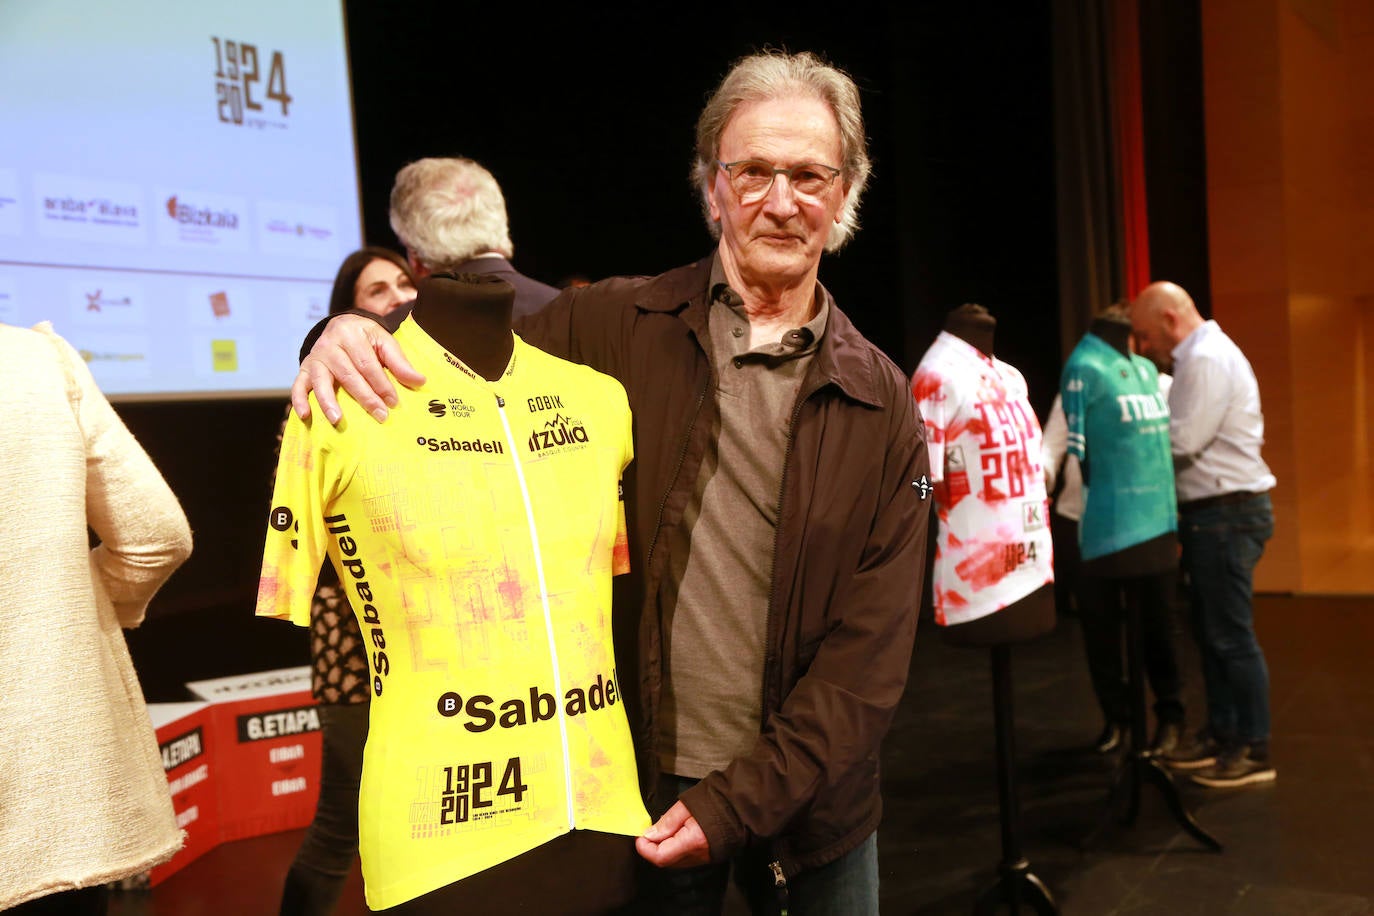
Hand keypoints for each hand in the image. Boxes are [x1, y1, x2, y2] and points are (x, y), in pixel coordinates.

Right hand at [290, 315, 425, 423]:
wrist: (340, 325)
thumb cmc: (366, 338)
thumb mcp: (384, 341)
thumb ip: (399, 362)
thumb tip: (419, 381)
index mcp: (352, 334)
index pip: (368, 364)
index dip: (381, 383)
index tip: (393, 402)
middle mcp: (330, 345)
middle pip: (348, 375)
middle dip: (365, 397)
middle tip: (379, 416)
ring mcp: (316, 357)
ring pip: (322, 381)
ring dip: (328, 401)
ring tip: (337, 420)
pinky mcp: (305, 368)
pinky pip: (298, 385)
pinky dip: (300, 400)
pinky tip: (305, 415)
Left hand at [636, 801, 710, 867]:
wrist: (740, 807)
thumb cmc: (715, 802)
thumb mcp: (686, 806)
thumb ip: (667, 822)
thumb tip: (649, 834)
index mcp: (692, 841)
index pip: (660, 856)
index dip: (646, 849)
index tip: (640, 836)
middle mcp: (697, 855)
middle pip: (666, 861)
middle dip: (652, 849)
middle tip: (648, 832)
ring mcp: (703, 859)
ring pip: (674, 861)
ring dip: (663, 849)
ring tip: (661, 831)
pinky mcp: (707, 857)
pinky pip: (684, 858)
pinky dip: (674, 849)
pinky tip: (674, 835)